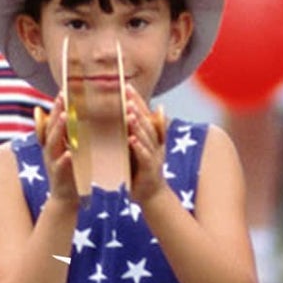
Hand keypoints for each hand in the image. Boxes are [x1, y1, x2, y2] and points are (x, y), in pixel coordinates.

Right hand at [40, 96, 80, 204]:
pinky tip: (69, 152)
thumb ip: (65, 135)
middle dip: (56, 112)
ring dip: (58, 130)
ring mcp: (52, 162)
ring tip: (64, 117)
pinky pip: (61, 166)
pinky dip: (64, 159)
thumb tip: (65, 116)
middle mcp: (50, 150)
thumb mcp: (65, 150)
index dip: (57, 106)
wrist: (66, 198)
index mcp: (53, 143)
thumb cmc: (69, 172)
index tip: (64, 91)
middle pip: (51, 128)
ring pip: (53, 143)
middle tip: (63, 97)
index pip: (53, 121)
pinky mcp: (59, 176)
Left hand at [125, 85, 168, 206]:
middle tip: (127, 95)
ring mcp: (154, 156)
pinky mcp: (150, 169)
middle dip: (137, 107)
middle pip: (146, 122)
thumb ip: (134, 132)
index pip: (144, 114)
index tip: (126, 87)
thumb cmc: (141, 170)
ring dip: (138, 125)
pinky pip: (145, 156)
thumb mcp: (138, 148)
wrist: (152, 194)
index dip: (137, 100)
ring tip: (129, 114)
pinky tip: (131, 140)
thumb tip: (127, 114)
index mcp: (151, 137)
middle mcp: (155, 143)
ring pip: (146, 137)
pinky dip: (139, 147)